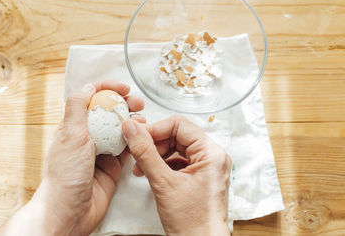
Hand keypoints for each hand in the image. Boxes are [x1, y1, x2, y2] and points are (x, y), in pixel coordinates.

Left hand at [0, 81, 143, 235]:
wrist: (70, 211)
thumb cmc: (64, 175)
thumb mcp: (70, 135)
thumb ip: (77, 108)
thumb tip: (87, 87)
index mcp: (74, 126)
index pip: (91, 99)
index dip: (107, 89)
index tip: (123, 89)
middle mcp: (88, 136)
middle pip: (108, 113)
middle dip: (124, 105)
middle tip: (138, 104)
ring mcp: (101, 151)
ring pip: (120, 130)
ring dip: (132, 122)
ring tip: (143, 120)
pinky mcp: (113, 166)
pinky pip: (128, 148)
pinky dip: (136, 140)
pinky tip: (143, 136)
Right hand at [122, 116, 230, 235]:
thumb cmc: (192, 223)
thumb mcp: (163, 183)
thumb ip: (145, 153)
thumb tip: (133, 129)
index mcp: (211, 153)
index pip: (179, 124)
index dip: (155, 129)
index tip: (137, 136)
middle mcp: (213, 157)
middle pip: (177, 135)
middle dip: (154, 144)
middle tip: (137, 153)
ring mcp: (208, 167)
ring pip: (176, 148)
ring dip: (156, 155)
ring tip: (142, 168)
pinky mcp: (201, 176)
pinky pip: (179, 161)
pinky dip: (163, 165)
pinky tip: (152, 174)